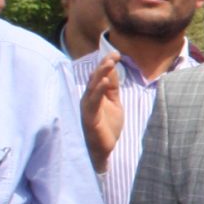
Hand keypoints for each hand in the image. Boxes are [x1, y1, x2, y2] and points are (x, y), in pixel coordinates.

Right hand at [81, 48, 122, 170]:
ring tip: (110, 63)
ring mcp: (87, 107)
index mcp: (94, 95)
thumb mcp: (114, 104)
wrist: (103, 150)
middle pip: (94, 78)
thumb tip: (113, 71)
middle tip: (113, 54)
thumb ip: (113, 89)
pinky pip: (93, 101)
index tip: (116, 53)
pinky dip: (98, 90)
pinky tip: (106, 81)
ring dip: (101, 73)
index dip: (106, 63)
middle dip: (103, 65)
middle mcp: (88, 98)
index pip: (99, 75)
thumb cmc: (107, 127)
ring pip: (92, 87)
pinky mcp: (89, 117)